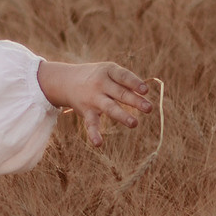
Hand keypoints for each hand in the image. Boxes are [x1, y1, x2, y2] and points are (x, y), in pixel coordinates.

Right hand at [37, 61, 153, 147]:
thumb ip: (126, 83)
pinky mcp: (87, 112)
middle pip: (120, 93)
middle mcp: (100, 84)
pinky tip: (98, 143)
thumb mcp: (110, 72)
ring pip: (109, 108)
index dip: (134, 83)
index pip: (123, 76)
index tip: (145, 90)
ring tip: (134, 124)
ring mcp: (93, 99)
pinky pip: (91, 124)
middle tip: (149, 108)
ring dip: (122, 116)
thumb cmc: (97, 76)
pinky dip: (93, 134)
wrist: (66, 81)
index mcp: (108, 71)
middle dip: (135, 101)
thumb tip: (144, 95)